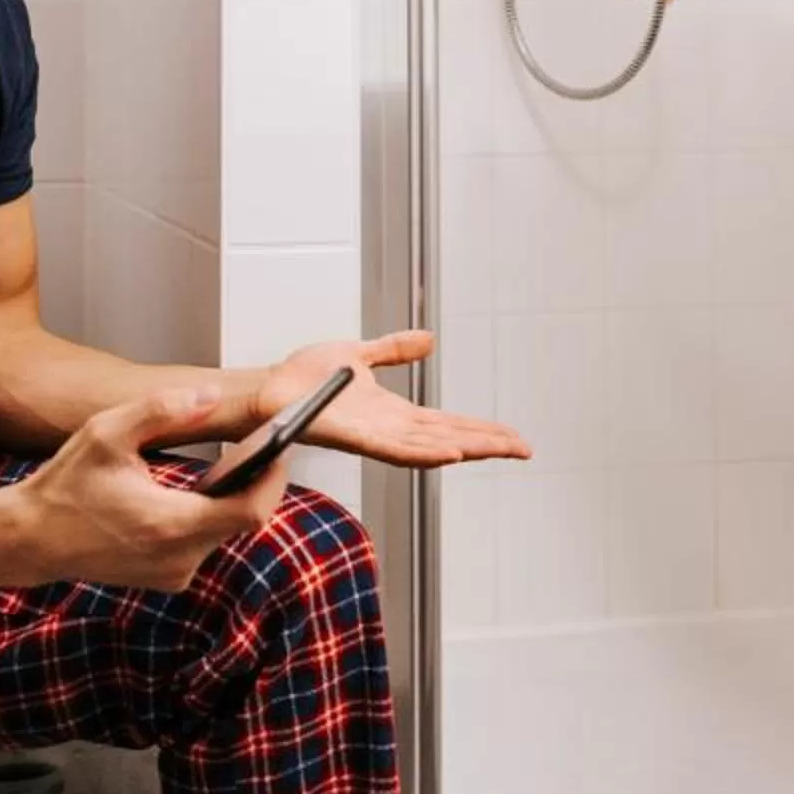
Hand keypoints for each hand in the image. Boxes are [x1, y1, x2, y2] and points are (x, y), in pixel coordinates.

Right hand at [18, 387, 284, 590]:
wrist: (31, 539)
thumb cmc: (65, 486)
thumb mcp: (107, 432)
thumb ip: (161, 410)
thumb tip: (210, 396)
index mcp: (170, 525)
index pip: (251, 511)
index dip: (274, 478)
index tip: (279, 448)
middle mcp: (178, 558)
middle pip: (244, 520)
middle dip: (253, 482)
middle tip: (256, 446)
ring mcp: (174, 573)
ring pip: (224, 531)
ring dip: (228, 498)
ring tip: (225, 463)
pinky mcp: (167, 578)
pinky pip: (203, 544)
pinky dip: (206, 516)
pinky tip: (190, 491)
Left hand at [261, 331, 531, 469]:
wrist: (269, 387)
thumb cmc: (303, 378)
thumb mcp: (360, 354)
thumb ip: (393, 350)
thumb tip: (428, 339)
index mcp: (394, 413)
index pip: (449, 423)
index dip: (482, 429)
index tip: (513, 436)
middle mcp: (390, 430)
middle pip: (451, 439)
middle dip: (488, 443)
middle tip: (525, 448)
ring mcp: (375, 437)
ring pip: (433, 447)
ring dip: (469, 448)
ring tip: (502, 449)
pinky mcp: (356, 437)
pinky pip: (396, 449)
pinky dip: (426, 452)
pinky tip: (451, 453)